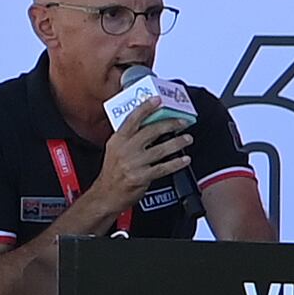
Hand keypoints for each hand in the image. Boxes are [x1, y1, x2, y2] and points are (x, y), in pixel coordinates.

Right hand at [73, 102, 195, 223]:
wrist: (106, 194)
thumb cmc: (113, 171)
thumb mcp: (115, 149)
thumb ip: (130, 138)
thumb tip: (151, 125)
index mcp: (117, 140)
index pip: (132, 119)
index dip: (145, 108)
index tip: (157, 100)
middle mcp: (124, 149)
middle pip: (150, 131)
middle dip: (169, 124)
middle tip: (182, 122)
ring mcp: (133, 163)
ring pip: (160, 149)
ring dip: (177, 143)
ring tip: (187, 139)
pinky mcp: (141, 177)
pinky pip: (163, 168)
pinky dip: (176, 163)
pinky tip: (185, 160)